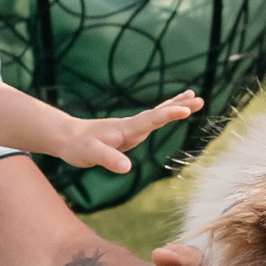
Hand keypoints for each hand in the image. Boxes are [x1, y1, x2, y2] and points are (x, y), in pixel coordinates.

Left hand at [59, 88, 204, 174]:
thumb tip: (127, 167)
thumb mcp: (91, 154)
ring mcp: (131, 128)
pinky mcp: (129, 133)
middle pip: (158, 113)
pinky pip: (152, 122)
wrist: (66, 137)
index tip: (185, 109)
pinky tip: (171, 112)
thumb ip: (109, 159)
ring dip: (175, 106)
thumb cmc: (77, 146)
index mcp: (125, 128)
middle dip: (178, 106)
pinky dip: (164, 114)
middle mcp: (130, 125)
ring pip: (157, 114)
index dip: (168, 114)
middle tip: (198, 99)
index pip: (150, 119)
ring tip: (193, 97)